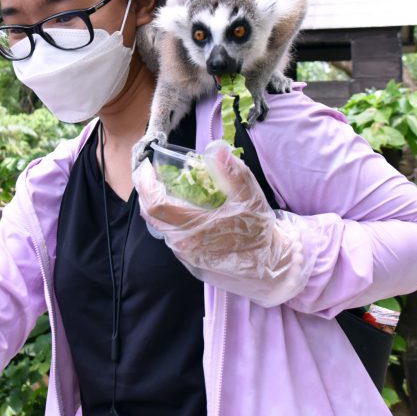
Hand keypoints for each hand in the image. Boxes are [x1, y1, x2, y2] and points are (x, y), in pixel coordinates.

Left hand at [132, 141, 306, 306]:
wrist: (271, 267)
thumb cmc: (259, 231)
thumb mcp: (249, 197)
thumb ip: (231, 172)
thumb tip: (216, 148)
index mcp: (192, 228)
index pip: (154, 204)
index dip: (144, 184)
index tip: (145, 167)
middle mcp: (184, 245)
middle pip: (152, 216)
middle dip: (148, 192)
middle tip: (153, 174)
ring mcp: (187, 256)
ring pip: (162, 228)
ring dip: (160, 207)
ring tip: (169, 188)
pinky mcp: (193, 264)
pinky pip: (174, 238)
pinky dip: (173, 220)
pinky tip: (187, 211)